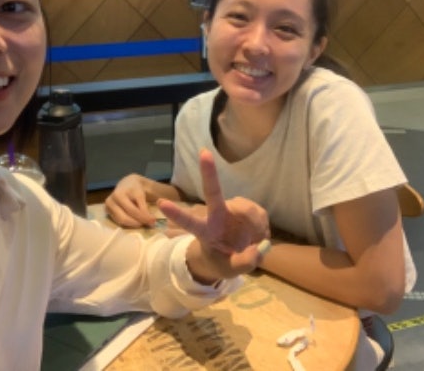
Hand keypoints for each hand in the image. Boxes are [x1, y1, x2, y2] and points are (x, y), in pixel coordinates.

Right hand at [105, 174, 156, 227]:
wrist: (126, 183)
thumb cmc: (138, 189)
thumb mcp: (147, 192)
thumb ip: (151, 202)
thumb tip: (158, 214)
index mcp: (127, 190)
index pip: (136, 208)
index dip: (146, 217)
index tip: (153, 221)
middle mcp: (116, 196)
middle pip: (127, 215)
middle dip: (139, 221)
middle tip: (149, 224)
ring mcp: (110, 203)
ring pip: (122, 219)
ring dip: (133, 224)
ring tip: (142, 223)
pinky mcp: (107, 209)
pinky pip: (118, 221)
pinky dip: (127, 223)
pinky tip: (135, 221)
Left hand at [158, 148, 269, 282]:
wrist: (233, 255)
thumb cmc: (223, 262)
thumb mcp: (231, 270)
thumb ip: (244, 263)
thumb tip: (259, 250)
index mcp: (205, 231)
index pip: (189, 222)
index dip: (177, 214)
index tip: (161, 203)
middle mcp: (216, 215)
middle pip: (213, 192)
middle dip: (209, 172)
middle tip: (204, 152)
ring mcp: (232, 208)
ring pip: (248, 211)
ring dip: (255, 227)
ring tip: (253, 242)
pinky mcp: (247, 207)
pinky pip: (259, 214)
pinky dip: (261, 226)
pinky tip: (256, 233)